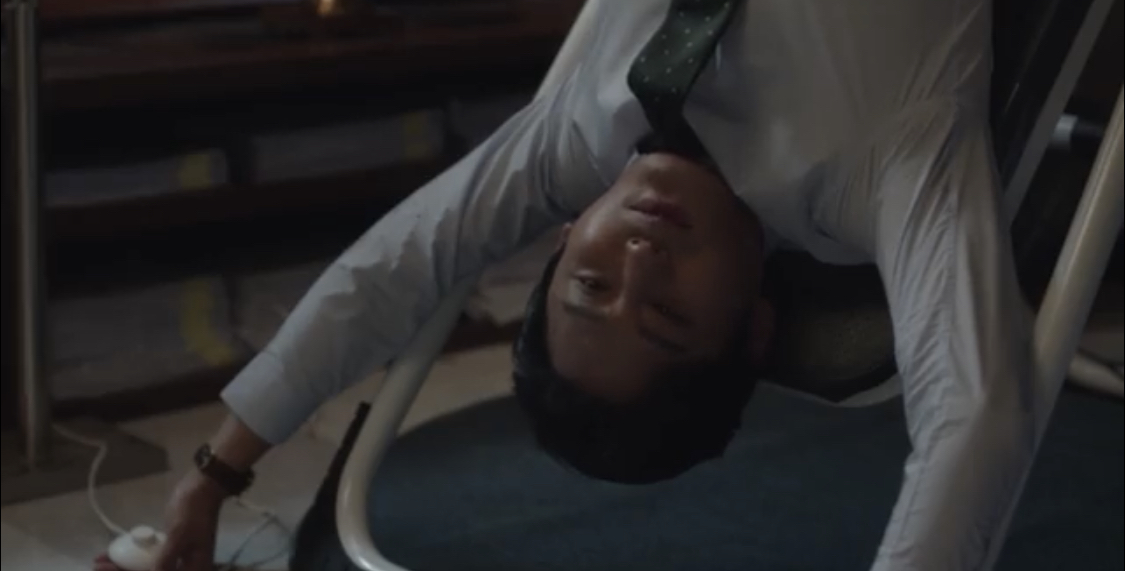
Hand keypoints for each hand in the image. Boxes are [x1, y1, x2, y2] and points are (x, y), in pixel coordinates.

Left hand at [94, 471, 225, 570]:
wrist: (203, 487)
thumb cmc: (194, 510)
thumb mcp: (179, 534)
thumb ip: (164, 560)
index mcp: (193, 570)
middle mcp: (185, 569)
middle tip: (98, 566)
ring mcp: (175, 561)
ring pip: (145, 569)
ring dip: (121, 567)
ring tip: (98, 561)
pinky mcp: (167, 551)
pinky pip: (145, 560)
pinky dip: (128, 558)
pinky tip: (110, 554)